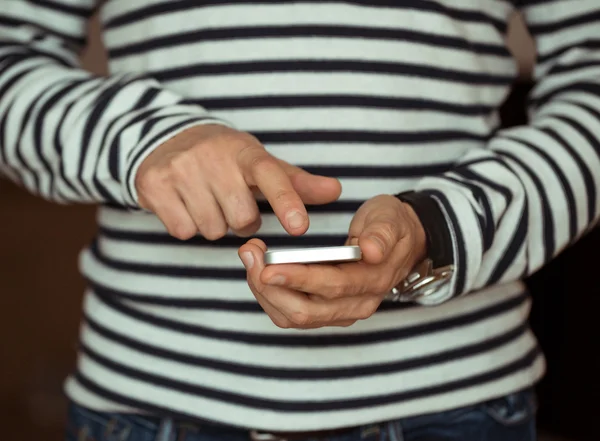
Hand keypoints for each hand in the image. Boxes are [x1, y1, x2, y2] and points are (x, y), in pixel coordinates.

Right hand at [135, 124, 341, 239]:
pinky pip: (183, 231)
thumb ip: (296, 182)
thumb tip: (337, 191)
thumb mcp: (258, 163)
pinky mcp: (153, 185)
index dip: (286, 202)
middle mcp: (212, 156)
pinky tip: (186, 203)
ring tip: (207, 198)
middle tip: (231, 199)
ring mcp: (180, 169)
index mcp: (244, 150)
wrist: (163, 139)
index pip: (270, 176)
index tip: (300, 226)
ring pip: (212, 229)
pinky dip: (188, 225)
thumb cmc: (223, 158)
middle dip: (241, 220)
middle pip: (242, 219)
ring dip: (214, 223)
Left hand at [239, 195, 427, 327]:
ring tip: (250, 256)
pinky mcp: (326, 313)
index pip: (331, 286)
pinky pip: (290, 315)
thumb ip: (381, 234)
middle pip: (305, 310)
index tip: (267, 267)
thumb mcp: (391, 219)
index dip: (297, 279)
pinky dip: (269, 296)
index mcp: (373, 282)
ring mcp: (340, 313)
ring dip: (265, 291)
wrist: (401, 243)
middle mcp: (357, 305)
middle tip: (249, 252)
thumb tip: (371, 251)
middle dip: (270, 285)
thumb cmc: (391, 226)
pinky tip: (257, 271)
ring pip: (292, 317)